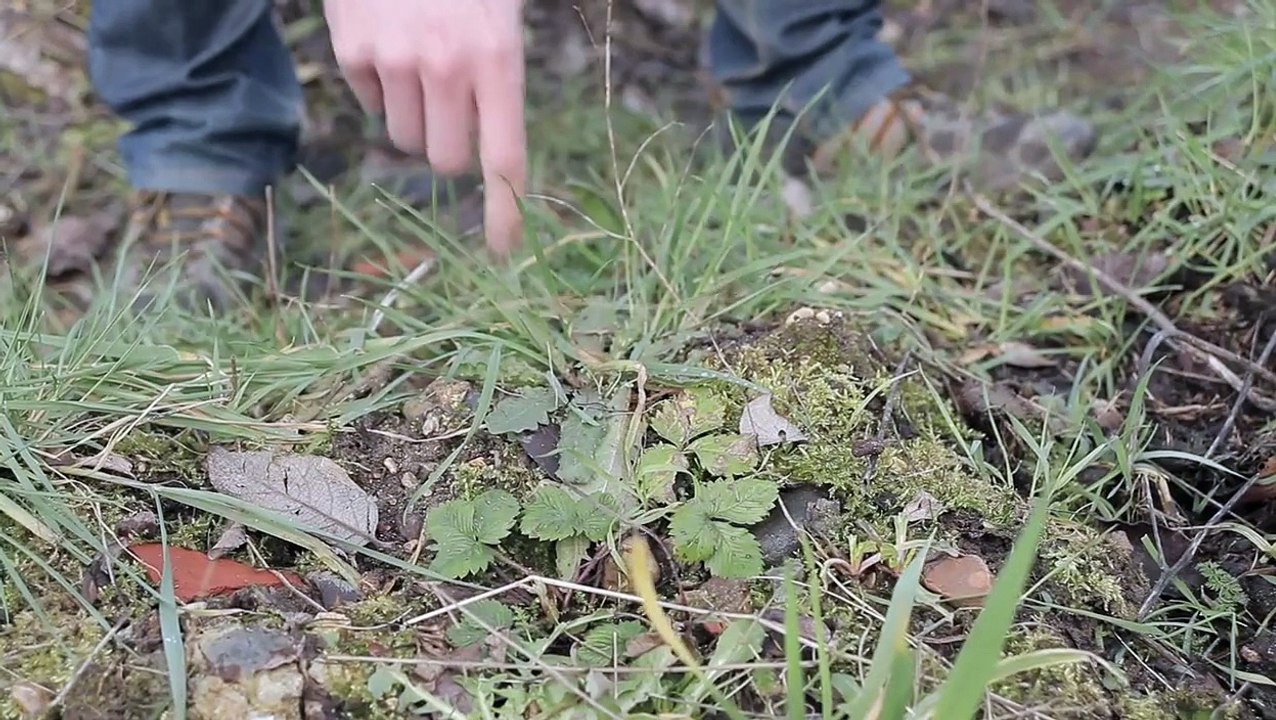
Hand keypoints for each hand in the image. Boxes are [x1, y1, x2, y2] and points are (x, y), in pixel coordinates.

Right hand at [324, 0, 527, 253]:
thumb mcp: (502, 17)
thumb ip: (499, 83)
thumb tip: (492, 156)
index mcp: (499, 58)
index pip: (505, 157)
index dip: (506, 212)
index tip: (506, 252)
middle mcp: (447, 66)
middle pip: (446, 160)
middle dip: (450, 146)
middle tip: (452, 105)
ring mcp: (395, 59)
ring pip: (405, 138)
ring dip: (414, 116)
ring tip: (421, 61)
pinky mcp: (352, 50)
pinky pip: (369, 104)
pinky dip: (379, 86)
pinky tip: (390, 42)